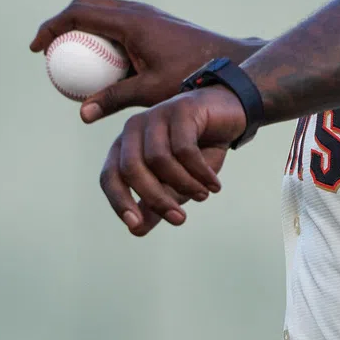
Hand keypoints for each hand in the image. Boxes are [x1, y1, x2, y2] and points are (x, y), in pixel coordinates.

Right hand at [30, 0, 263, 122]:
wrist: (227, 62)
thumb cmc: (191, 77)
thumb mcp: (150, 91)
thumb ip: (114, 99)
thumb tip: (82, 113)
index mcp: (131, 21)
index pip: (79, 13)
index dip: (52, 27)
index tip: (37, 49)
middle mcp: (137, 10)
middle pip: (86, 4)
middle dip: (61, 21)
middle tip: (47, 49)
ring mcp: (145, 13)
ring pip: (101, 9)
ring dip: (80, 25)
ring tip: (67, 56)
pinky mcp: (152, 21)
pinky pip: (115, 21)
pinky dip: (99, 33)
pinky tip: (98, 62)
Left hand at [100, 85, 246, 235]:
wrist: (229, 114)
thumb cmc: (199, 149)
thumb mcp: (177, 182)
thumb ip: (156, 204)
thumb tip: (135, 230)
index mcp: (125, 146)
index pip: (110, 176)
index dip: (119, 201)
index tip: (136, 225)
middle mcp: (135, 128)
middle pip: (132, 169)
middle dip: (155, 199)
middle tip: (179, 219)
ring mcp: (157, 115)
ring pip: (159, 160)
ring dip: (184, 185)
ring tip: (204, 196)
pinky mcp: (181, 108)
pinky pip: (184, 149)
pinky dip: (200, 172)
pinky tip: (214, 184)